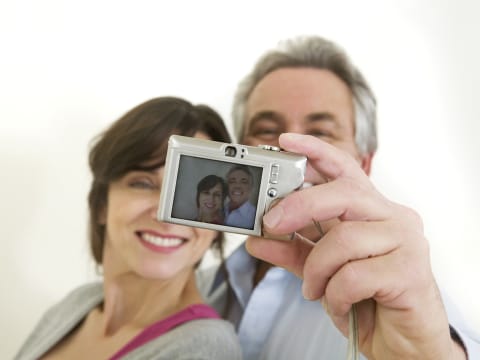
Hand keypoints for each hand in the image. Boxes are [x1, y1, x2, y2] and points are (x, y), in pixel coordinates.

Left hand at [246, 133, 463, 358]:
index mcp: (371, 210)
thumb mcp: (321, 269)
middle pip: (342, 193)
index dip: (316, 151)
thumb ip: (292, 251)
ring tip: (314, 288)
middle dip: (299, 206)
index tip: (286, 140)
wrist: (402, 340)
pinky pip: (355, 275)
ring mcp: (406, 241)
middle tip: (270, 223)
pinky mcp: (411, 272)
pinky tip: (338, 304)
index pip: (345, 169)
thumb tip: (256, 240)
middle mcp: (392, 217)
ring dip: (317, 269)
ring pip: (344, 239)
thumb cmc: (364, 297)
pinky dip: (335, 294)